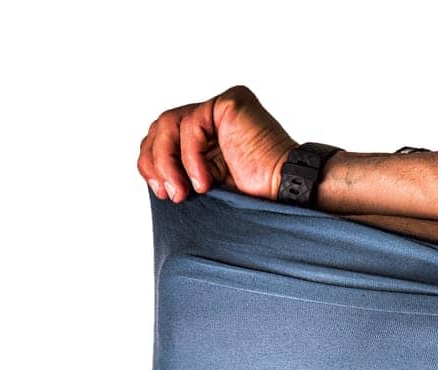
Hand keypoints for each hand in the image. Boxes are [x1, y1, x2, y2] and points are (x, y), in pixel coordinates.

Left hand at [137, 85, 294, 203]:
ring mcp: (220, 107)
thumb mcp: (207, 185)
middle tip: (169, 195)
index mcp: (207, 135)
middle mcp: (212, 116)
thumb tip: (151, 176)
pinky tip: (204, 181)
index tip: (161, 193)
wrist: (287, 195)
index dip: (152, 163)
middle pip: (161, 127)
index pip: (163, 137)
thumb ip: (181, 172)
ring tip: (182, 192)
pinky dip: (190, 157)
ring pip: (168, 123)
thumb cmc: (256, 199)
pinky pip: (191, 124)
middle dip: (156, 163)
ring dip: (167, 162)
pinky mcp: (229, 102)